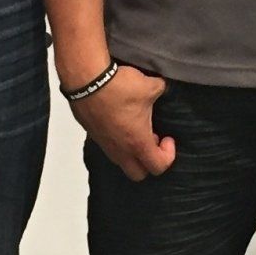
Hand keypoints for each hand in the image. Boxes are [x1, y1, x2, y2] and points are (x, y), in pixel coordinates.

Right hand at [75, 64, 174, 180]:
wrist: (87, 80)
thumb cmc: (119, 88)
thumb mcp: (151, 86)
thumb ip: (161, 91)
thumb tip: (160, 87)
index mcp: (138, 143)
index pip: (159, 166)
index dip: (168, 155)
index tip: (167, 138)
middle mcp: (120, 150)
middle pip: (137, 174)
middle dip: (148, 162)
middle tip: (152, 138)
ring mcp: (104, 144)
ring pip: (121, 160)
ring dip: (132, 150)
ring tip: (135, 126)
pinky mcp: (92, 134)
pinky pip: (108, 145)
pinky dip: (117, 139)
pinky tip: (119, 119)